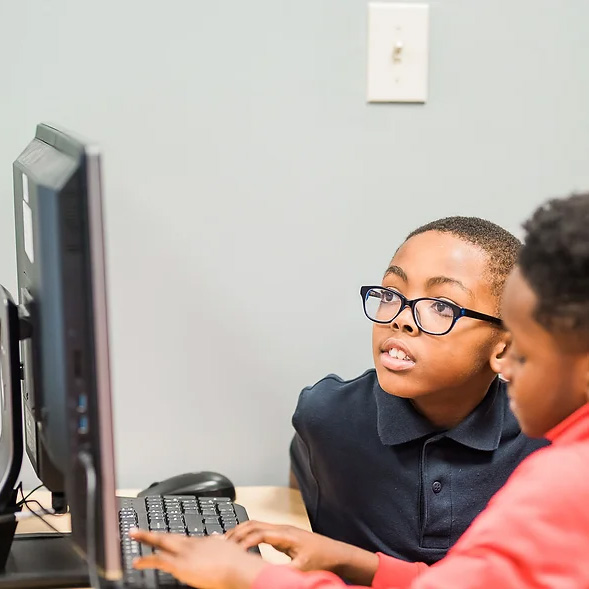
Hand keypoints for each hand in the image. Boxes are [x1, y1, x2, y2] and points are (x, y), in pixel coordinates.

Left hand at [130, 529, 267, 588]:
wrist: (238, 567)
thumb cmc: (237, 562)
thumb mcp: (227, 547)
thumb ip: (218, 543)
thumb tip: (216, 538)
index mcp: (202, 541)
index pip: (181, 540)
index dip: (169, 539)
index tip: (161, 538)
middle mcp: (191, 544)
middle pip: (167, 536)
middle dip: (150, 533)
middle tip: (135, 530)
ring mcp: (185, 553)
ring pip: (161, 543)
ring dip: (145, 539)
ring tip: (133, 537)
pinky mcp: (181, 565)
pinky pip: (160, 560)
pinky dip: (146, 559)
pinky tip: (137, 562)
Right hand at [226, 521, 377, 582]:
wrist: (338, 554)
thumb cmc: (322, 559)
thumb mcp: (301, 569)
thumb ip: (283, 572)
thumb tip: (265, 575)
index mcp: (285, 534)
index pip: (258, 532)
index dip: (243, 540)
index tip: (231, 550)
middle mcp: (282, 529)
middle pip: (254, 524)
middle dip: (237, 532)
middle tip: (222, 544)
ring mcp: (283, 531)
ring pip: (257, 525)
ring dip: (242, 532)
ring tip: (227, 543)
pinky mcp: (284, 536)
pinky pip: (262, 531)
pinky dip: (250, 535)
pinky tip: (244, 545)